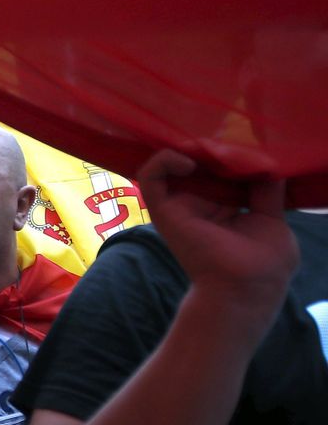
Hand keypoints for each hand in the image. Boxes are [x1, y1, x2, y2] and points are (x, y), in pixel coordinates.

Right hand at [138, 150, 297, 311]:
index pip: (219, 168)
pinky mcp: (163, 210)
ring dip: (191, 149)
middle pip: (197, 161)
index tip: (249, 144)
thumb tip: (266, 162)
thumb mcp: (273, 219)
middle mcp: (199, 202)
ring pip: (173, 162)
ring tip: (212, 150)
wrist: (246, 287)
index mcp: (223, 204)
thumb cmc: (264, 263)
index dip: (230, 153)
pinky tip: (190, 162)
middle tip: (233, 137)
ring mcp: (179, 205)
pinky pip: (150, 176)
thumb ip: (266, 190)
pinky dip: (164, 160)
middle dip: (214, 146)